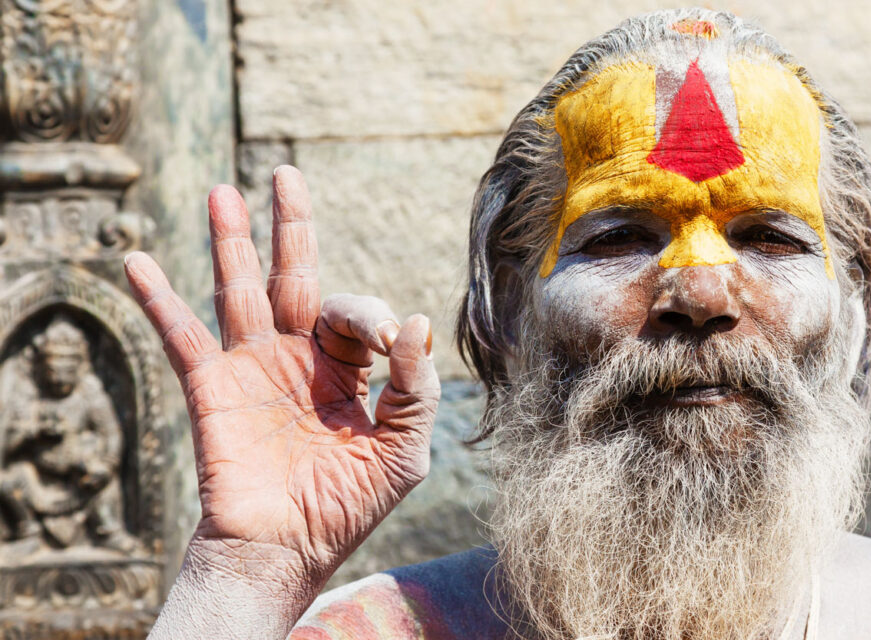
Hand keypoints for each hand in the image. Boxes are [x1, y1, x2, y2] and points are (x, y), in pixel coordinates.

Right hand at [124, 167, 438, 599]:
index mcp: (346, 367)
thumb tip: (415, 319)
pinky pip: (183, 337)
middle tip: (286, 173)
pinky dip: (160, 299)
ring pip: (240, 290)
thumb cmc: (350, 504)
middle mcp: (298, 357)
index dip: (371, 319)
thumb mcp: (403, 447)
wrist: (289, 550)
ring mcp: (253, 368)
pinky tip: (137, 261)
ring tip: (223, 191)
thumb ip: (415, 386)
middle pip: (292, 275)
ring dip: (231, 241)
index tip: (382, 347)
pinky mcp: (213, 389)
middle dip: (291, 225)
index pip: (355, 313)